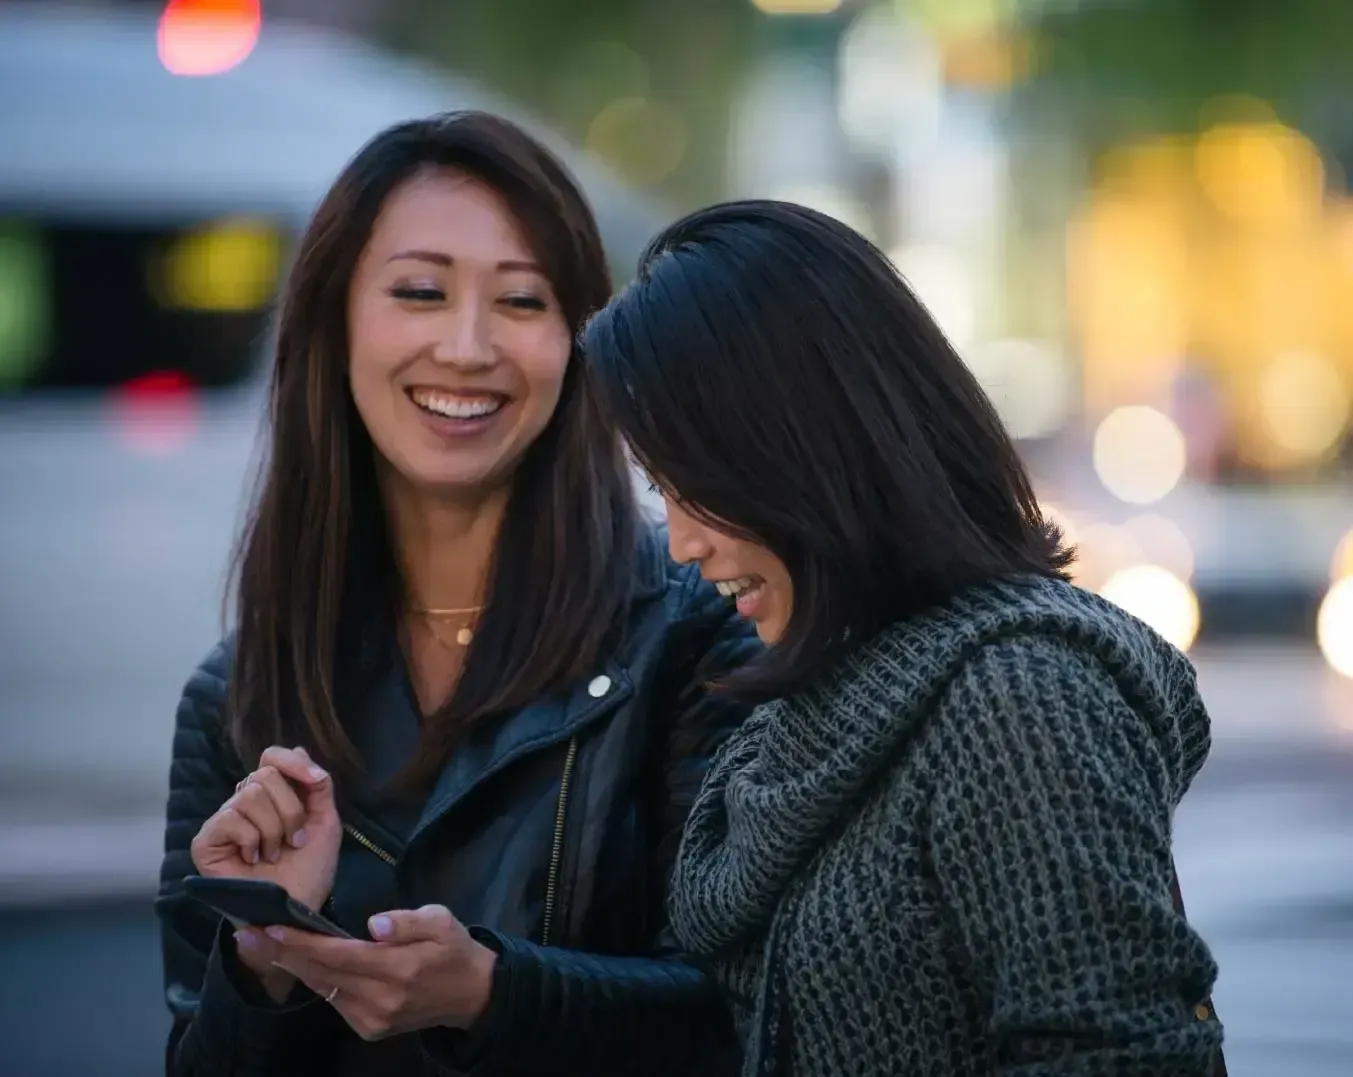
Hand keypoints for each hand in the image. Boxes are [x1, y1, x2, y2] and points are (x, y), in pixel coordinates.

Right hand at [191, 745, 340, 909]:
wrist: (293, 913)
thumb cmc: (308, 872)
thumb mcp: (325, 824)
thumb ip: (318, 786)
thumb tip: (301, 751)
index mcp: (273, 796)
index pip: (272, 757)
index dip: (293, 762)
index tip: (316, 781)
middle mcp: (245, 803)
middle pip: (265, 774)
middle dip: (291, 810)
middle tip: (294, 840)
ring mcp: (224, 821)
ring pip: (250, 794)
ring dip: (274, 829)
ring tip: (273, 854)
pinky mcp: (206, 840)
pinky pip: (231, 818)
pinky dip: (252, 839)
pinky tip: (252, 860)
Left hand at [259, 905, 496, 1040]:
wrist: (473, 995)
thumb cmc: (455, 950)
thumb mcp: (443, 921)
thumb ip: (408, 921)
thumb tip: (374, 926)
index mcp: (399, 968)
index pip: (339, 954)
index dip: (302, 943)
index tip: (271, 929)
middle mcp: (380, 999)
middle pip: (321, 974)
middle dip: (282, 954)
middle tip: (247, 934)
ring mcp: (372, 1019)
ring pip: (322, 989)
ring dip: (292, 967)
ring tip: (262, 946)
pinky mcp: (369, 1029)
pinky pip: (333, 1000)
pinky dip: (315, 980)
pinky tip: (299, 963)